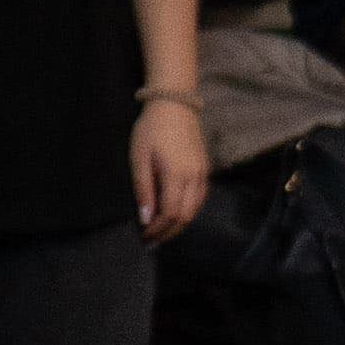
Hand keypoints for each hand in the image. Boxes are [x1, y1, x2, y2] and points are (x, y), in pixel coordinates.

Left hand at [132, 94, 208, 242]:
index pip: (170, 214)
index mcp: (176, 175)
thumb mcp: (139, 158)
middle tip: (152, 238)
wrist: (175, 105)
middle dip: (168, 231)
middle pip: (185, 216)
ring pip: (195, 209)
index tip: (144, 235)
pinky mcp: (205, 169)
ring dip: (179, 223)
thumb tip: (146, 218)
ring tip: (163, 229)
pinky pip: (200, 198)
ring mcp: (202, 173)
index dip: (158, 229)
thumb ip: (143, 189)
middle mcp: (194, 177)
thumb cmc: (152, 129)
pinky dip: (188, 210)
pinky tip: (176, 212)